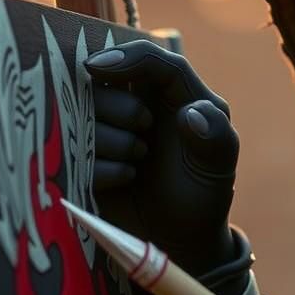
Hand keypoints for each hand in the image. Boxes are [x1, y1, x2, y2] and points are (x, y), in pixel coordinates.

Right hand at [85, 40, 238, 275]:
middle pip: (106, 78)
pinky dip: (99, 166)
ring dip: (111, 141)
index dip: (124, 57)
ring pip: (85, 111)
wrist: (179, 238)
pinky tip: (124, 180)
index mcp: (175, 92)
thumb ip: (215, 136)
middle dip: (119, 108)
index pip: (150, 58)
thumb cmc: (203, 192)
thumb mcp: (218, 164)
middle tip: (143, 136)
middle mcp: (138, 101)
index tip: (96, 68)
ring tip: (137, 163)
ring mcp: (108, 128)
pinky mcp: (86, 157)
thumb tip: (190, 114)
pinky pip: (76, 149)